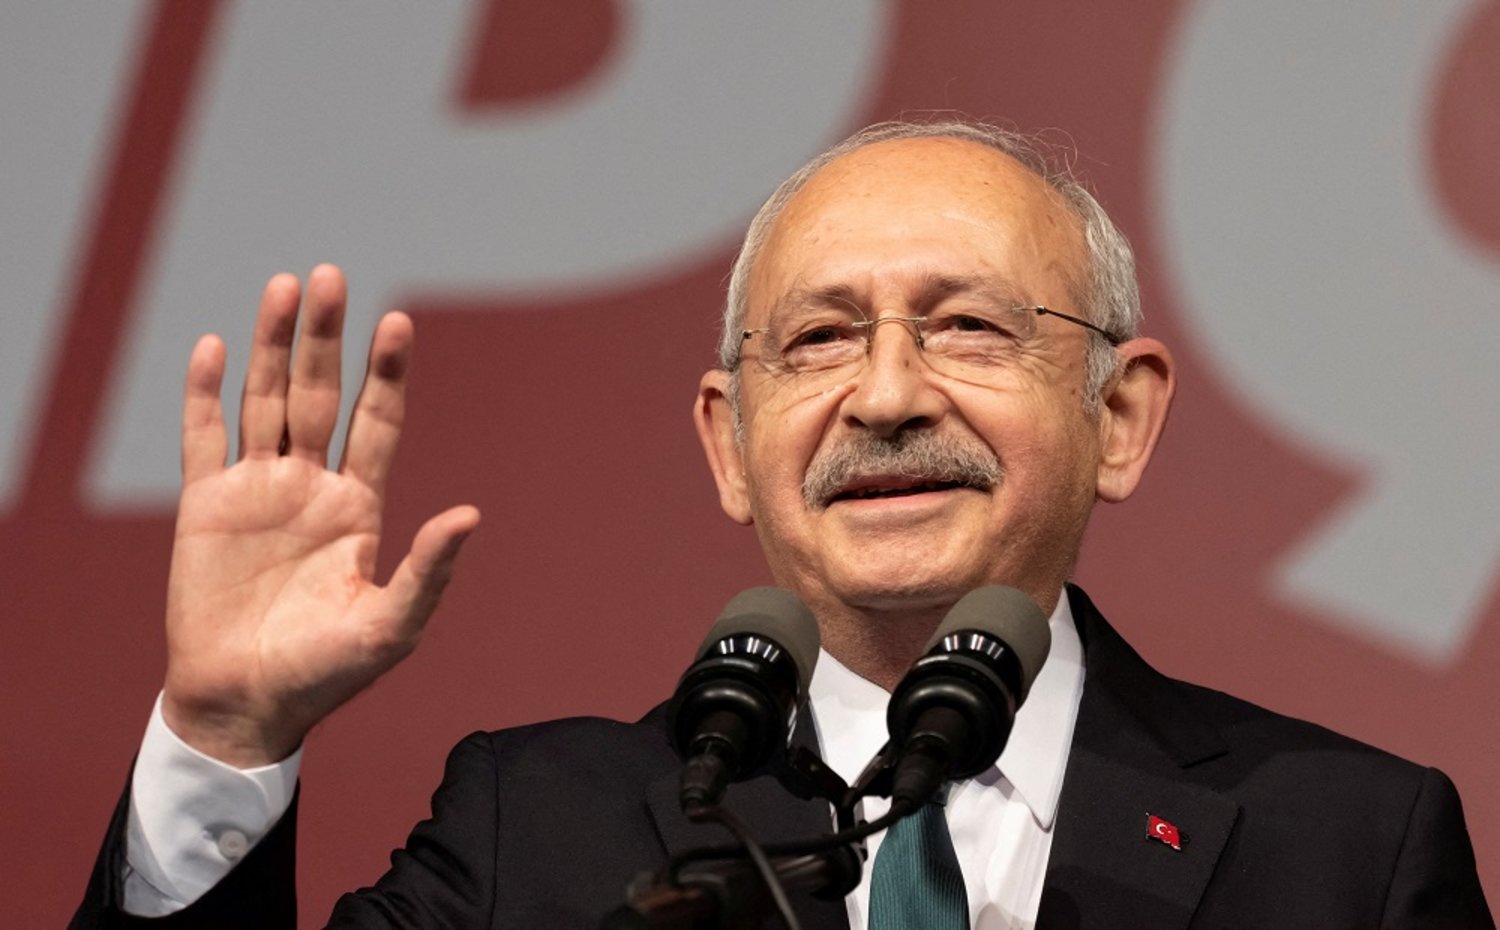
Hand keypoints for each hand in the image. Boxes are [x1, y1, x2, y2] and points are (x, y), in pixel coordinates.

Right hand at [160, 265, 479, 766]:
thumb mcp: (389, 626)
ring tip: (286, 287)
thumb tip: (471, 514)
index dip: (385, 374)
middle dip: (327, 338)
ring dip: (273, 346)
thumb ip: (428, 570)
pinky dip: (204, 393)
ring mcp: (257, 490)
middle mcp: (310, 486)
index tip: (397, 323)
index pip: (377, 422)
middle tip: (334, 276)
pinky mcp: (206, 506)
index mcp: (358, 506)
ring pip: (265, 400)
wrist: (247, 704)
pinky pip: (203, 438)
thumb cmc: (326, 673)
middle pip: (320, 395)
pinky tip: (211, 346)